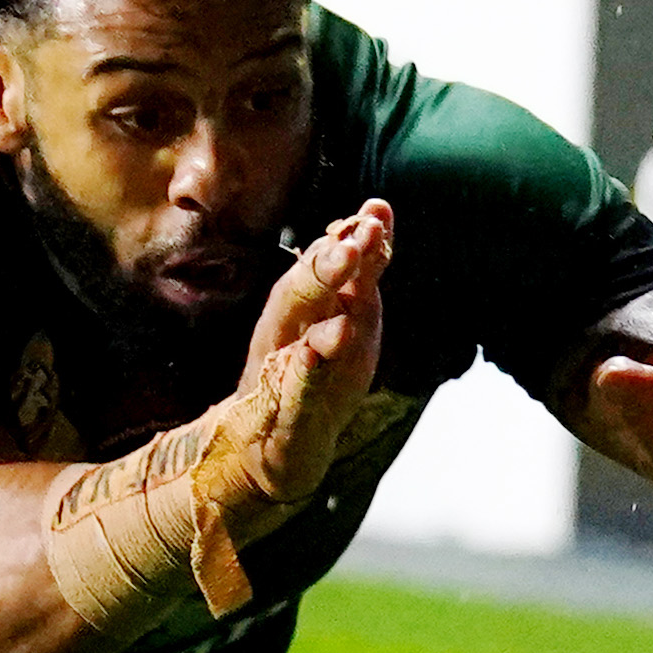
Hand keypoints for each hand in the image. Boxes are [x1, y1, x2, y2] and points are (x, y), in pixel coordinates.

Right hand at [218, 205, 391, 524]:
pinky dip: (305, 370)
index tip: (376, 211)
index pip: (324, 263)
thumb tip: (378, 207)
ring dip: (317, 315)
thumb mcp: (348, 313)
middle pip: (299, 291)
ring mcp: (280, 371)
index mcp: (303, 305)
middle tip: (354, 240)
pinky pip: (294, 388)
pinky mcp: (286, 412)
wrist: (273, 445)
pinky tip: (319, 350)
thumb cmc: (315, 370)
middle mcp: (285, 330)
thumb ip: (363, 266)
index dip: (350, 238)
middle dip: (325, 265)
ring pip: (294, 336)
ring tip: (344, 297)